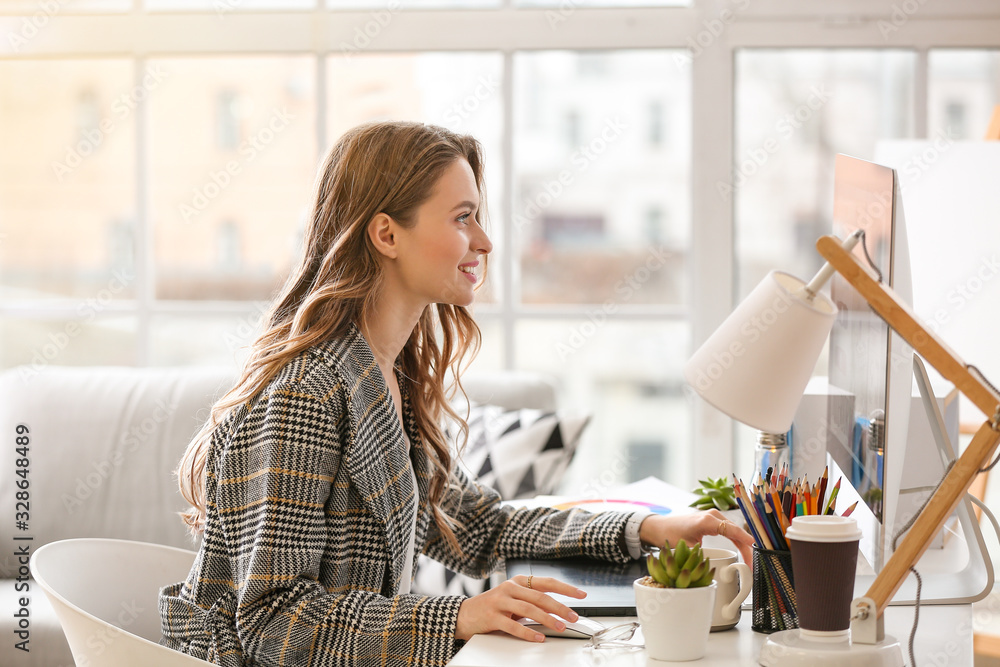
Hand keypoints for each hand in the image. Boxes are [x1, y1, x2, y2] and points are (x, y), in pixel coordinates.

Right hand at [454, 575, 586, 641]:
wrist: (464, 614)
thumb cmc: (493, 607)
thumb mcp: (514, 600)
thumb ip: (533, 602)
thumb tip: (559, 609)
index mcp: (518, 581)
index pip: (547, 582)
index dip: (566, 588)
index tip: (582, 595)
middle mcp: (510, 587)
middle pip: (540, 596)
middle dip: (560, 607)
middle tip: (574, 617)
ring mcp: (500, 601)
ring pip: (529, 609)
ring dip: (547, 619)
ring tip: (560, 627)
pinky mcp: (491, 616)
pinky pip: (513, 625)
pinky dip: (527, 633)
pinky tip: (539, 638)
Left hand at [639, 510, 754, 563]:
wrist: (660, 526)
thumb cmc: (670, 534)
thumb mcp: (686, 548)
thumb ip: (701, 556)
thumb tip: (713, 569)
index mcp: (707, 521)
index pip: (731, 529)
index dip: (744, 538)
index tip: (754, 545)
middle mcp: (712, 515)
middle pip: (735, 531)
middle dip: (745, 547)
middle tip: (751, 564)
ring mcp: (713, 516)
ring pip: (733, 530)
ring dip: (742, 544)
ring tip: (748, 561)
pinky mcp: (712, 520)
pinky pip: (728, 530)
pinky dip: (736, 539)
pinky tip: (742, 550)